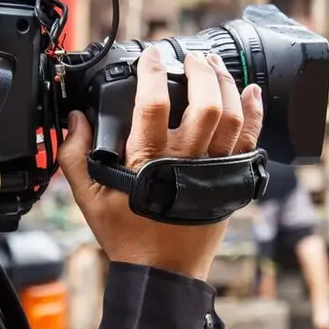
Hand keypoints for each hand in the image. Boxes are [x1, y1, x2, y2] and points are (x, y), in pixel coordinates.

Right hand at [58, 45, 263, 279]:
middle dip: (200, 72)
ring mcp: (214, 171)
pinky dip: (253, 113)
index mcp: (149, 162)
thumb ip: (75, 155)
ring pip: (232, 117)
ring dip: (226, 84)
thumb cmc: (127, 235)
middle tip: (190, 56)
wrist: (162, 272)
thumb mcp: (88, 198)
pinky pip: (249, 140)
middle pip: (206, 104)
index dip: (153, 73)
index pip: (153, 105)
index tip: (152, 56)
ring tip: (214, 65)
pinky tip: (250, 92)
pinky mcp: (232, 180)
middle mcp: (187, 162)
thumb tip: (75, 119)